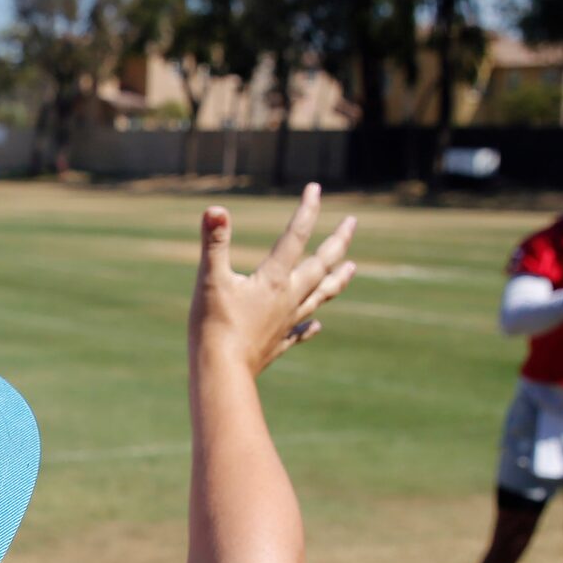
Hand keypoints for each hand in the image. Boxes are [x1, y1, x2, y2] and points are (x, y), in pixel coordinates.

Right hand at [191, 184, 358, 377]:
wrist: (222, 374)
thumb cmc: (213, 326)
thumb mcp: (209, 279)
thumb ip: (214, 243)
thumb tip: (215, 209)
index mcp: (274, 279)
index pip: (295, 236)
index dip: (306, 210)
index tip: (316, 188)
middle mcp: (288, 298)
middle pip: (321, 265)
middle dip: (337, 242)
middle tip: (352, 223)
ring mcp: (286, 323)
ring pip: (320, 296)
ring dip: (337, 280)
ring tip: (352, 268)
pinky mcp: (278, 344)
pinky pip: (300, 332)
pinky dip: (310, 326)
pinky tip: (317, 325)